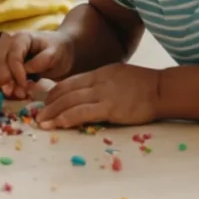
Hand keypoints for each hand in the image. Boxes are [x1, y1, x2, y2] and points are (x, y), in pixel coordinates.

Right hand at [0, 30, 75, 98]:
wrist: (59, 49)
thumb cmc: (58, 51)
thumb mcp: (55, 55)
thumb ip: (41, 61)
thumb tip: (26, 70)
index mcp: (22, 37)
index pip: (13, 56)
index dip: (16, 73)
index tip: (24, 87)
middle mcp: (7, 40)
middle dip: (4, 78)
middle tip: (11, 93)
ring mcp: (1, 48)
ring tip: (9, 94)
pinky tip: (4, 90)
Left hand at [37, 63, 160, 129]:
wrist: (162, 89)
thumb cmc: (143, 85)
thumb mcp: (117, 75)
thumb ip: (100, 83)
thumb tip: (85, 93)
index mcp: (97, 74)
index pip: (68, 83)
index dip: (53, 93)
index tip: (45, 103)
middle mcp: (97, 82)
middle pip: (65, 92)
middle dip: (48, 105)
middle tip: (37, 115)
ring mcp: (103, 94)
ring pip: (70, 102)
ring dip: (53, 113)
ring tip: (42, 123)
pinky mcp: (111, 108)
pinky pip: (84, 113)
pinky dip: (68, 118)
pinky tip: (58, 124)